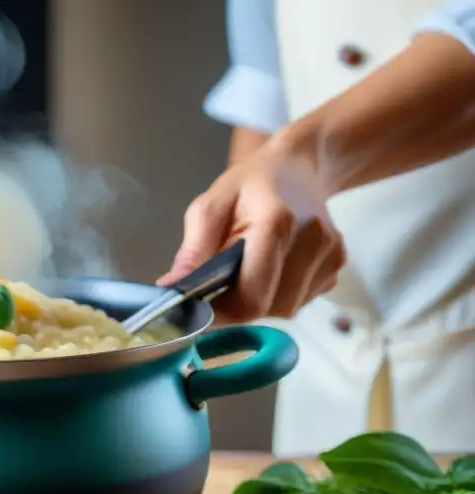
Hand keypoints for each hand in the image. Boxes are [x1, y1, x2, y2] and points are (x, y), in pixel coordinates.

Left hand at [159, 141, 346, 323]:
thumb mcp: (210, 207)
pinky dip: (279, 295)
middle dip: (237, 308)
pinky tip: (271, 270)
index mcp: (277, 222)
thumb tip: (169, 291)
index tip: (198, 310)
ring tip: (246, 273)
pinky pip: (302, 301)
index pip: (251, 295)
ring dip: (259, 303)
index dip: (221, 312)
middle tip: (218, 291)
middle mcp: (311, 241)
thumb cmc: (248, 185)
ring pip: (286, 309)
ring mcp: (330, 255)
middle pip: (269, 307)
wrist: (300, 167)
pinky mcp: (338, 264)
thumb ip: (192, 252)